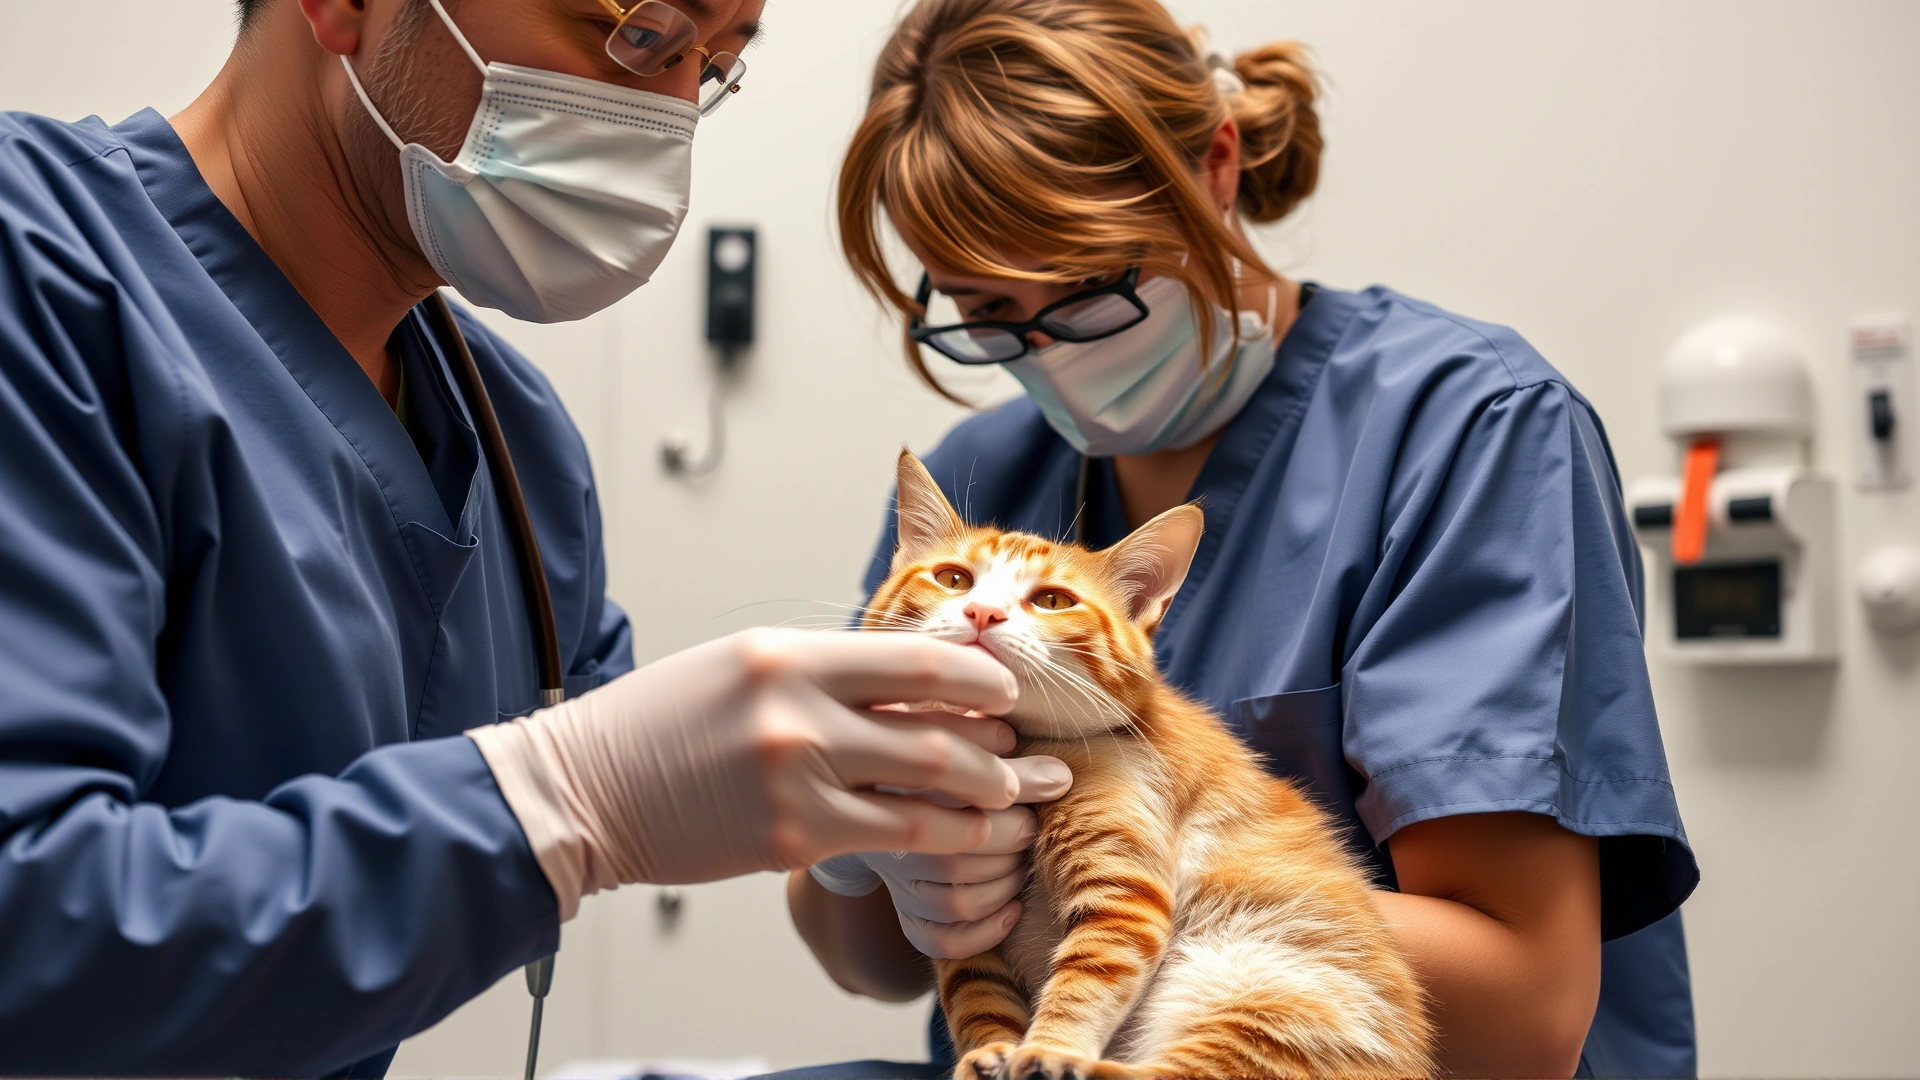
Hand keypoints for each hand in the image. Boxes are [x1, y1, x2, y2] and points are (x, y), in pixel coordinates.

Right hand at [468, 629, 1034, 916]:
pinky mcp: (792, 837)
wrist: (583, 790)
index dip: (980, 678)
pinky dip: (949, 840)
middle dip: (1005, 739)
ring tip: (1024, 802)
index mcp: (788, 653)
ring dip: (993, 795)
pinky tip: (976, 842)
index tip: (1011, 692)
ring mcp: (797, 774)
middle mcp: (799, 706)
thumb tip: (913, 675)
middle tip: (1038, 754)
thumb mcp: (743, 667)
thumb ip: (824, 670)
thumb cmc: (663, 725)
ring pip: (933, 783)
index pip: (915, 658)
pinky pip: (898, 838)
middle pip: (939, 718)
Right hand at [811, 755, 1070, 958]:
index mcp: (903, 791)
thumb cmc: (945, 766)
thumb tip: (1061, 780)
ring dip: (1004, 887)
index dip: (1007, 805)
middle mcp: (894, 841)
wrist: (884, 791)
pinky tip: (1012, 909)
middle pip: (956, 861)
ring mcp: (899, 882)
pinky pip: (940, 939)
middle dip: (1009, 847)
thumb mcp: (971, 754)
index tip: (1024, 800)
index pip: (956, 805)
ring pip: (954, 903)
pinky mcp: (906, 912)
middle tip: (1028, 830)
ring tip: (1021, 865)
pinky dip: (983, 932)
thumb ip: (1013, 768)